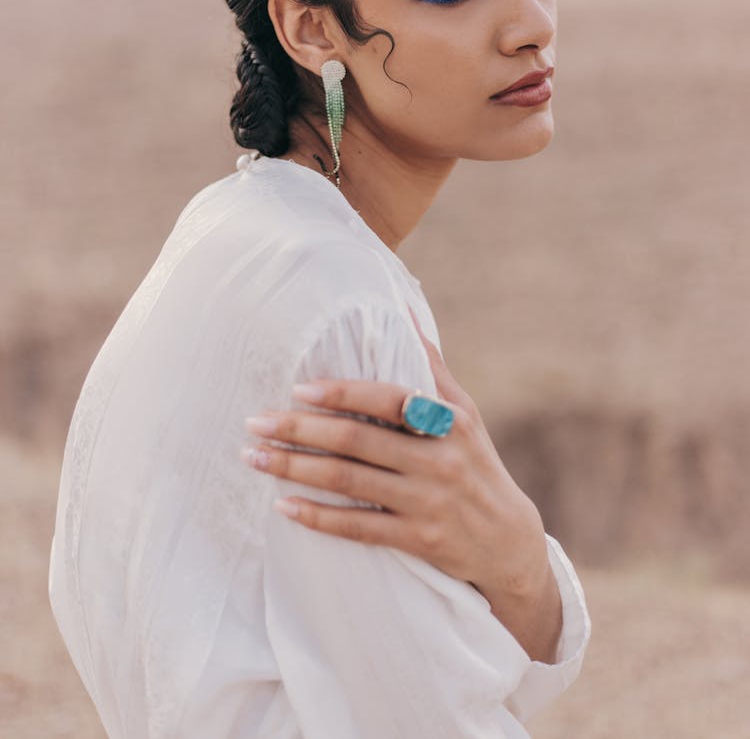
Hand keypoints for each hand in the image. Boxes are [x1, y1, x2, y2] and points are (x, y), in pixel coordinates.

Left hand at [242, 307, 556, 652]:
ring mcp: (428, 502)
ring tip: (254, 457)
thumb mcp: (467, 414)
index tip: (299, 388)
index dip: (343, 393)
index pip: (388, 400)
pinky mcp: (419, 541)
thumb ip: (431, 369)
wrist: (509, 544)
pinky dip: (319, 517)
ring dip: (295, 469)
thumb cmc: (477, 464)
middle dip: (300, 430)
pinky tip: (284, 506)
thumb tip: (405, 313)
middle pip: (357, 440)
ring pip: (350, 482)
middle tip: (254, 422)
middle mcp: (438, 459)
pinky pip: (359, 528)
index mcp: (448, 421)